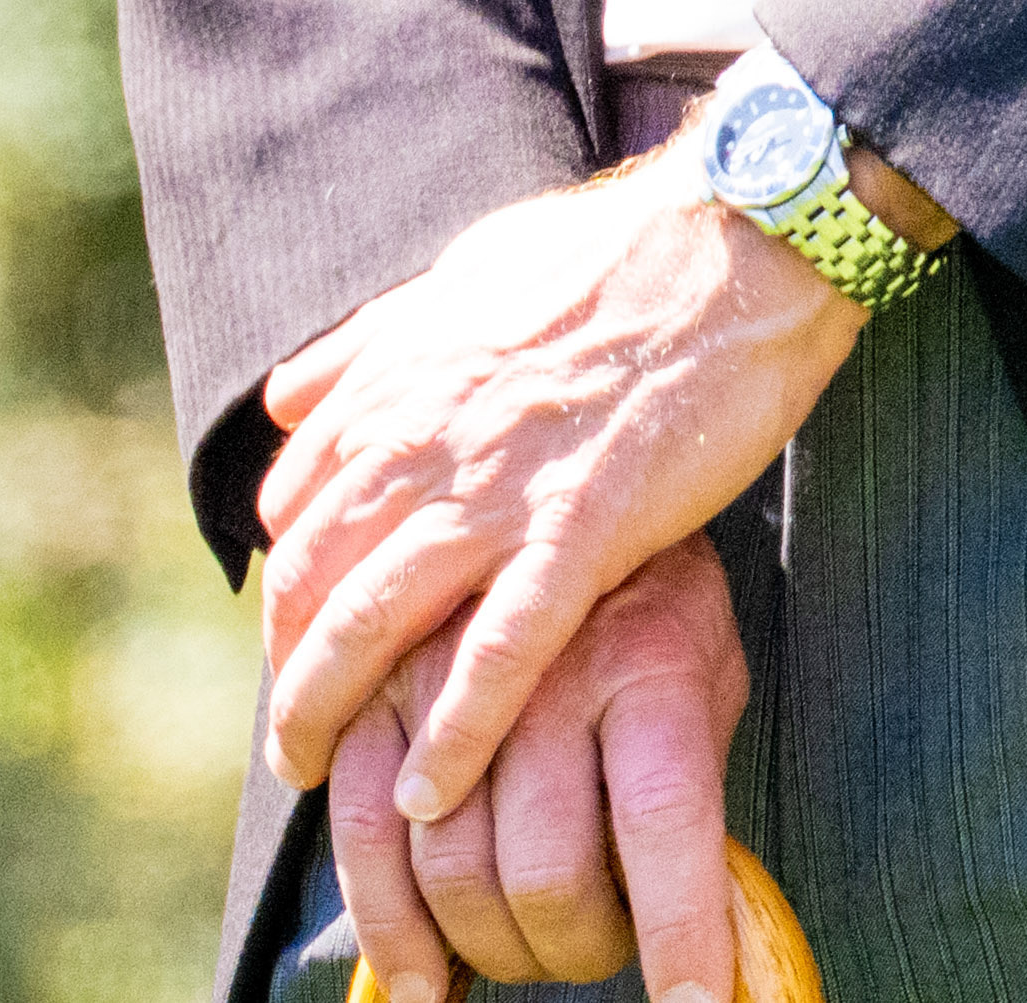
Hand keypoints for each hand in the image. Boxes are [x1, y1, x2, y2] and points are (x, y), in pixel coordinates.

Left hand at [256, 149, 858, 820]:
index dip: (287, 581)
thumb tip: (290, 394)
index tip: (302, 632)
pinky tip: (427, 793)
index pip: (294, 505)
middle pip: (308, 578)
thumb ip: (376, 340)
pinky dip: (450, 734)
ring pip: (369, 624)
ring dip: (323, 715)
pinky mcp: (583, 528)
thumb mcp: (470, 270)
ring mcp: (501, 485)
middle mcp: (426, 432)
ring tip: (316, 780)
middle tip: (294, 734)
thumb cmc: (616, 248)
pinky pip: (495, 654)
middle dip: (285, 669)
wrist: (741, 234)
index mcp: (402, 373)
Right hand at [328, 538, 749, 1002]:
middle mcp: (546, 664)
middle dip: (575, 949)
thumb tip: (721, 916)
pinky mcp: (376, 685)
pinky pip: (356, 832)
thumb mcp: (708, 662)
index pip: (665, 817)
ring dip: (487, 951)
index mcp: (650, 656)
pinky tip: (417, 974)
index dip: (679, 932)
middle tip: (595, 946)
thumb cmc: (651, 601)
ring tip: (522, 948)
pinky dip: (383, 926)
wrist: (561, 468)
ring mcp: (450, 671)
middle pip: (544, 871)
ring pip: (449, 871)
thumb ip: (699, 770)